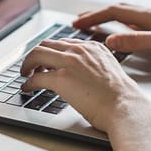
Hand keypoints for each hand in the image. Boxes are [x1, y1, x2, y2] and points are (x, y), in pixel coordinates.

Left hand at [20, 38, 150, 132]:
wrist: (125, 107)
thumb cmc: (122, 97)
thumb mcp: (110, 71)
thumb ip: (95, 67)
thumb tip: (83, 76)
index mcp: (93, 47)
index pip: (64, 43)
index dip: (52, 51)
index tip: (46, 59)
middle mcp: (80, 51)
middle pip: (47, 44)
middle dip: (36, 54)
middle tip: (31, 65)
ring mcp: (69, 63)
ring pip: (36, 54)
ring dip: (27, 64)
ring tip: (25, 74)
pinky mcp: (61, 79)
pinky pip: (35, 77)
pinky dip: (28, 83)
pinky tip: (27, 89)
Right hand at [72, 3, 150, 64]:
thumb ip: (139, 41)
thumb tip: (112, 39)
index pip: (114, 11)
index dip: (93, 17)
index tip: (76, 23)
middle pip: (118, 9)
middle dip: (97, 14)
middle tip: (79, 21)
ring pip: (128, 14)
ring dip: (110, 17)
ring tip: (97, 23)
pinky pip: (139, 22)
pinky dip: (125, 23)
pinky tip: (128, 30)